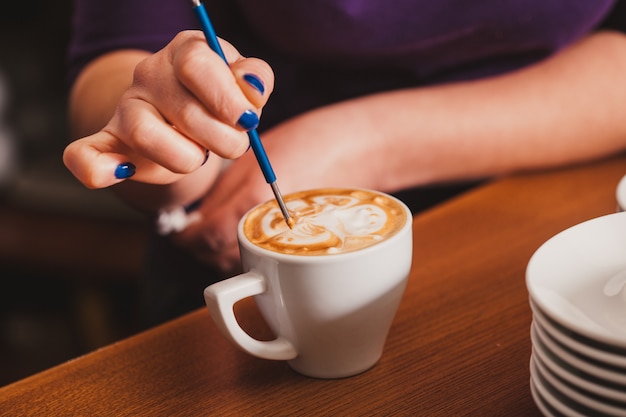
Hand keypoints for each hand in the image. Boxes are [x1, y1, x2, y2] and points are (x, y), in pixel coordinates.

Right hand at [63, 30, 273, 188]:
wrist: (188, 123)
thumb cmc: (219, 103)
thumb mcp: (243, 86)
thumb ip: (254, 80)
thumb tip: (252, 89)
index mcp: (186, 51)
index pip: (197, 64)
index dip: (226, 99)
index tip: (246, 121)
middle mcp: (150, 74)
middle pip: (185, 111)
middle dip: (222, 140)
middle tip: (233, 145)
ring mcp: (126, 108)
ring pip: (145, 135)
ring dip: (185, 158)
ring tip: (199, 156)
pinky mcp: (109, 142)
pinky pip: (85, 154)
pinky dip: (97, 168)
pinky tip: (121, 170)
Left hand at [172, 103, 386, 270]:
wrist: (365, 149)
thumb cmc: (312, 143)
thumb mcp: (258, 158)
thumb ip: (224, 191)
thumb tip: (197, 217)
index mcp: (254, 204)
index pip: (204, 237)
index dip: (186, 236)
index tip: (179, 227)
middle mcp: (270, 234)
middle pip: (219, 258)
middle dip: (201, 245)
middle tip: (196, 226)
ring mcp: (290, 249)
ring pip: (242, 266)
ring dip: (225, 253)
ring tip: (223, 229)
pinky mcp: (305, 253)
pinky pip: (266, 265)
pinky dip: (251, 256)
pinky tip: (254, 236)